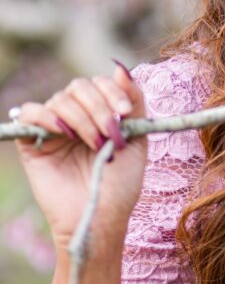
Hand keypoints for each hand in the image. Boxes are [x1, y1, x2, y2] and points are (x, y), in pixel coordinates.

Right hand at [13, 63, 147, 253]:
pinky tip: (64, 132)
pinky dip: (46, 116)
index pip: (100, 83)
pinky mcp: (32, 143)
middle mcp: (76, 116)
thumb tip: (121, 67)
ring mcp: (53, 128)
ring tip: (94, 143)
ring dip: (81, 117)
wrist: (101, 216)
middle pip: (80, 86)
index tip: (125, 113)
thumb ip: (134, 102)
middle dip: (99, 106)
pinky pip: (30, 112)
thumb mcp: (137, 139)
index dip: (113, 91)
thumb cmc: (121, 184)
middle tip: (110, 132)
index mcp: (100, 113)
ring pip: (60, 99)